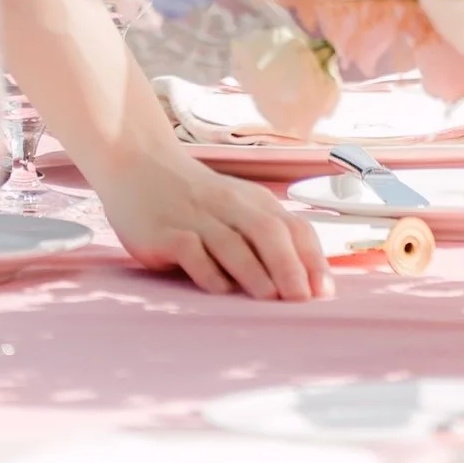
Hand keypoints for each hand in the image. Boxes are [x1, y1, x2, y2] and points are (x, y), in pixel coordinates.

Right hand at [97, 144, 332, 300]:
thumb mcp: (237, 207)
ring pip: (232, 243)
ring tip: (270, 297)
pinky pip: (191, 251)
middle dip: (289, 266)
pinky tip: (220, 289)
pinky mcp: (166, 232)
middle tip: (301, 298)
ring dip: (254, 271)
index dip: (312, 259)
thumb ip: (266, 237)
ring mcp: (197, 218)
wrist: (138, 164)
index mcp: (254, 201)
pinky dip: (208, 271)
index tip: (324, 291)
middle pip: (268, 233)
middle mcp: (230, 206)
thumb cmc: (195, 197)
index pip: (293, 228)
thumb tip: (306, 283)